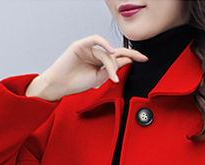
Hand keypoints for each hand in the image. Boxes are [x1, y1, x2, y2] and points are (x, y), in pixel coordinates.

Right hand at [25, 33, 147, 101]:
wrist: (60, 86)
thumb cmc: (76, 83)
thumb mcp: (99, 78)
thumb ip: (111, 70)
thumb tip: (126, 61)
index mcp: (100, 62)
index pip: (118, 57)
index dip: (131, 57)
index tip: (144, 59)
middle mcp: (95, 53)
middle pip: (116, 53)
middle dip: (130, 54)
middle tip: (141, 58)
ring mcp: (88, 48)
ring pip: (106, 52)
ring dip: (112, 64)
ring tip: (112, 76)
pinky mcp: (81, 44)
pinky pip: (95, 39)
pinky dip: (104, 44)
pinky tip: (110, 51)